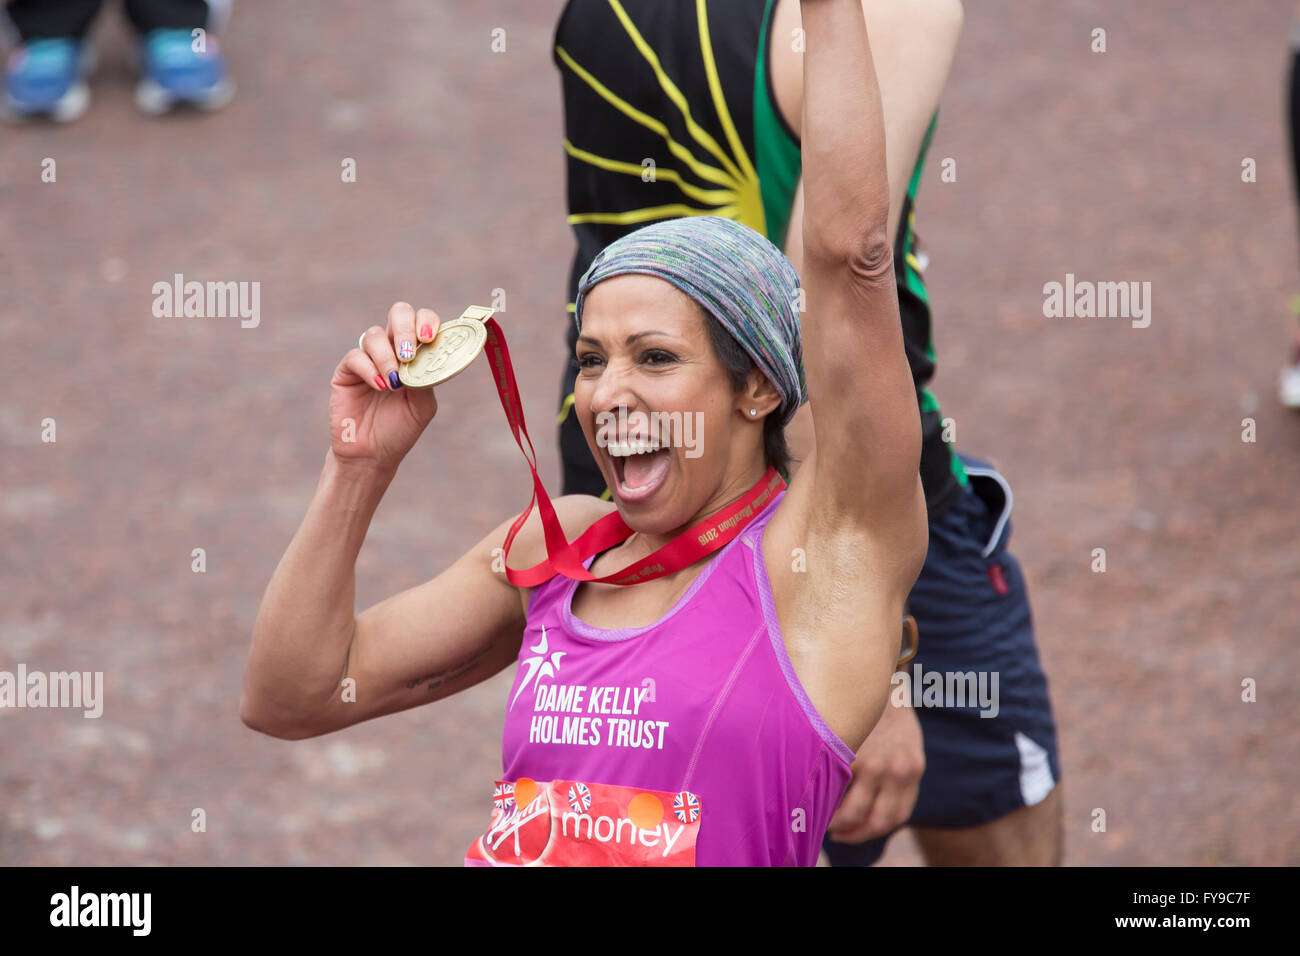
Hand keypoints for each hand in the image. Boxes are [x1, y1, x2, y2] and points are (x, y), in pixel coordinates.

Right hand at [329, 302, 440, 469]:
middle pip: (399, 313)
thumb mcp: (422, 406)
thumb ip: (426, 379)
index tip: (429, 338)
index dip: (427, 321)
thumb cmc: (400, 429)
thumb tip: (425, 356)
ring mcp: (368, 357)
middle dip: (405, 327)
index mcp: (416, 354)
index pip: (422, 321)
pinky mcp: (347, 371)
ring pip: (375, 335)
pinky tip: (379, 387)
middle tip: (409, 353)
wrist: (373, 454)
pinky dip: (369, 369)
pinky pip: (356, 357)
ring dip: (387, 356)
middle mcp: (392, 349)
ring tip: (394, 383)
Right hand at [826, 691, 924, 842]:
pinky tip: (815, 797)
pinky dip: (826, 802)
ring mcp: (873, 763)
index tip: (859, 829)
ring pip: (855, 814)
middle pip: (878, 822)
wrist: (873, 673)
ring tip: (823, 820)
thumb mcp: (905, 736)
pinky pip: (836, 791)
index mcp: (912, 768)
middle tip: (838, 832)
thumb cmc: (884, 706)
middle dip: (856, 834)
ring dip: (838, 825)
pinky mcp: (850, 753)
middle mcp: (896, 770)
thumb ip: (898, 767)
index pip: (898, 816)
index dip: (876, 829)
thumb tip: (874, 796)